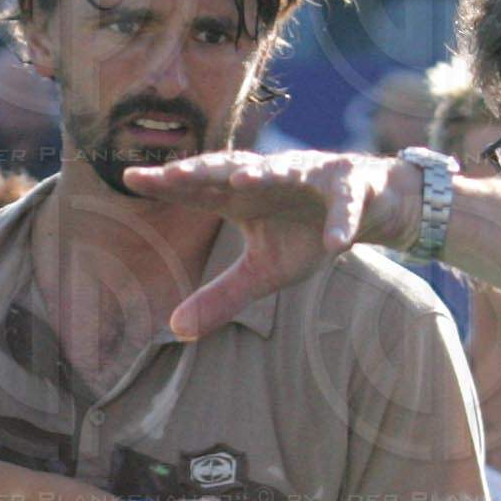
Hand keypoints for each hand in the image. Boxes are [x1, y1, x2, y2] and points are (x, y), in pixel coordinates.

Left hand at [121, 150, 420, 337]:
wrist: (369, 208)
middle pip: (230, 168)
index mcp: (242, 196)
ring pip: (284, 171)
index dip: (168, 183)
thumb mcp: (264, 271)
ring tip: (240, 180)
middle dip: (203, 169)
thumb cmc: (307, 233)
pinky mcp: (350, 186)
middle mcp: (269, 178)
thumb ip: (222, 295)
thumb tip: (175, 331)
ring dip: (265, 173)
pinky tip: (334, 244)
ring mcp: (310, 177)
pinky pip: (344, 205)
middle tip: (171, 174)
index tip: (131, 178)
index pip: (199, 188)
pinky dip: (340, 222)